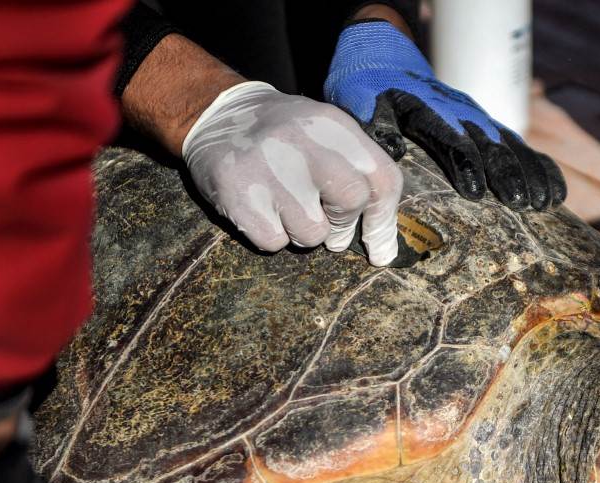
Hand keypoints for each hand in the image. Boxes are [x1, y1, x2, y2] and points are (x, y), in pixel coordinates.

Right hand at [182, 81, 402, 264]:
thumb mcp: (326, 135)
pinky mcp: (239, 195)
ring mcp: (269, 169)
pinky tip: (262, 209)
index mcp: (332, 125)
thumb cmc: (284, 134)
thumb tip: (383, 251)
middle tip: (327, 218)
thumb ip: (360, 178)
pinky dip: (271, 235)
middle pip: (352, 201)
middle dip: (344, 222)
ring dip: (303, 231)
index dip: (384, 218)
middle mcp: (303, 142)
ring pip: (313, 234)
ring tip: (286, 205)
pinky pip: (274, 242)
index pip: (382, 179)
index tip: (376, 240)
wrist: (215, 114)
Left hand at [324, 21, 565, 210]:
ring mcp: (479, 119)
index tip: (475, 191)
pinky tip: (555, 195)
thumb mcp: (360, 101)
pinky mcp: (490, 127)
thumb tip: (394, 150)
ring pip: (511, 146)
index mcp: (427, 108)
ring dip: (529, 174)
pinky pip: (521, 148)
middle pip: (489, 143)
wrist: (388, 59)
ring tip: (543, 203)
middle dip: (506, 173)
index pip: (450, 136)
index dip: (464, 162)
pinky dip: (540, 169)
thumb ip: (376, 123)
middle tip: (521, 203)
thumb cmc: (369, 88)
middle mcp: (460, 112)